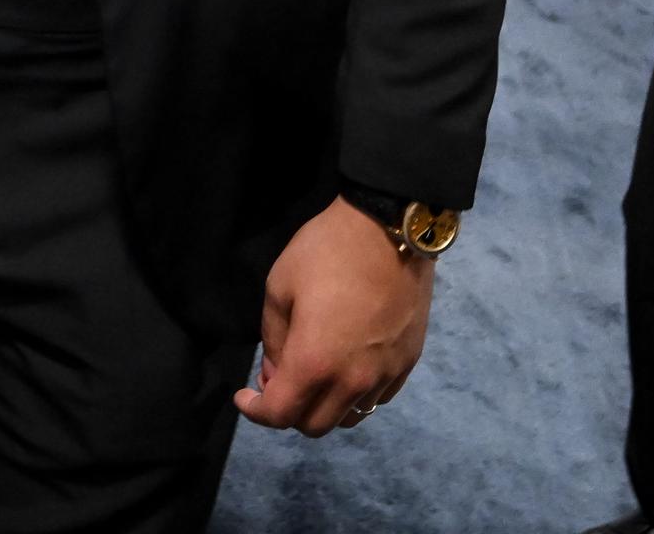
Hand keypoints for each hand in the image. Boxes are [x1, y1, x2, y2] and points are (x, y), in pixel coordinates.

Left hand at [235, 197, 433, 436]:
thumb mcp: (280, 287)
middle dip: (289, 412)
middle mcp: (353, 381)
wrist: (389, 228)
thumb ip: (274, 339)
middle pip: (315, 426)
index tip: (244, 396)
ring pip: (350, 417)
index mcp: (315, 363)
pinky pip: (378, 398)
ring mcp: (385, 375)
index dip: (256, 411)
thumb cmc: (325, 252)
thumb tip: (277, 373)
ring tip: (314, 375)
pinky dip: (356, 394)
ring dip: (325, 406)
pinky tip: (347, 366)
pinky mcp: (408, 363)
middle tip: (279, 379)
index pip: (280, 414)